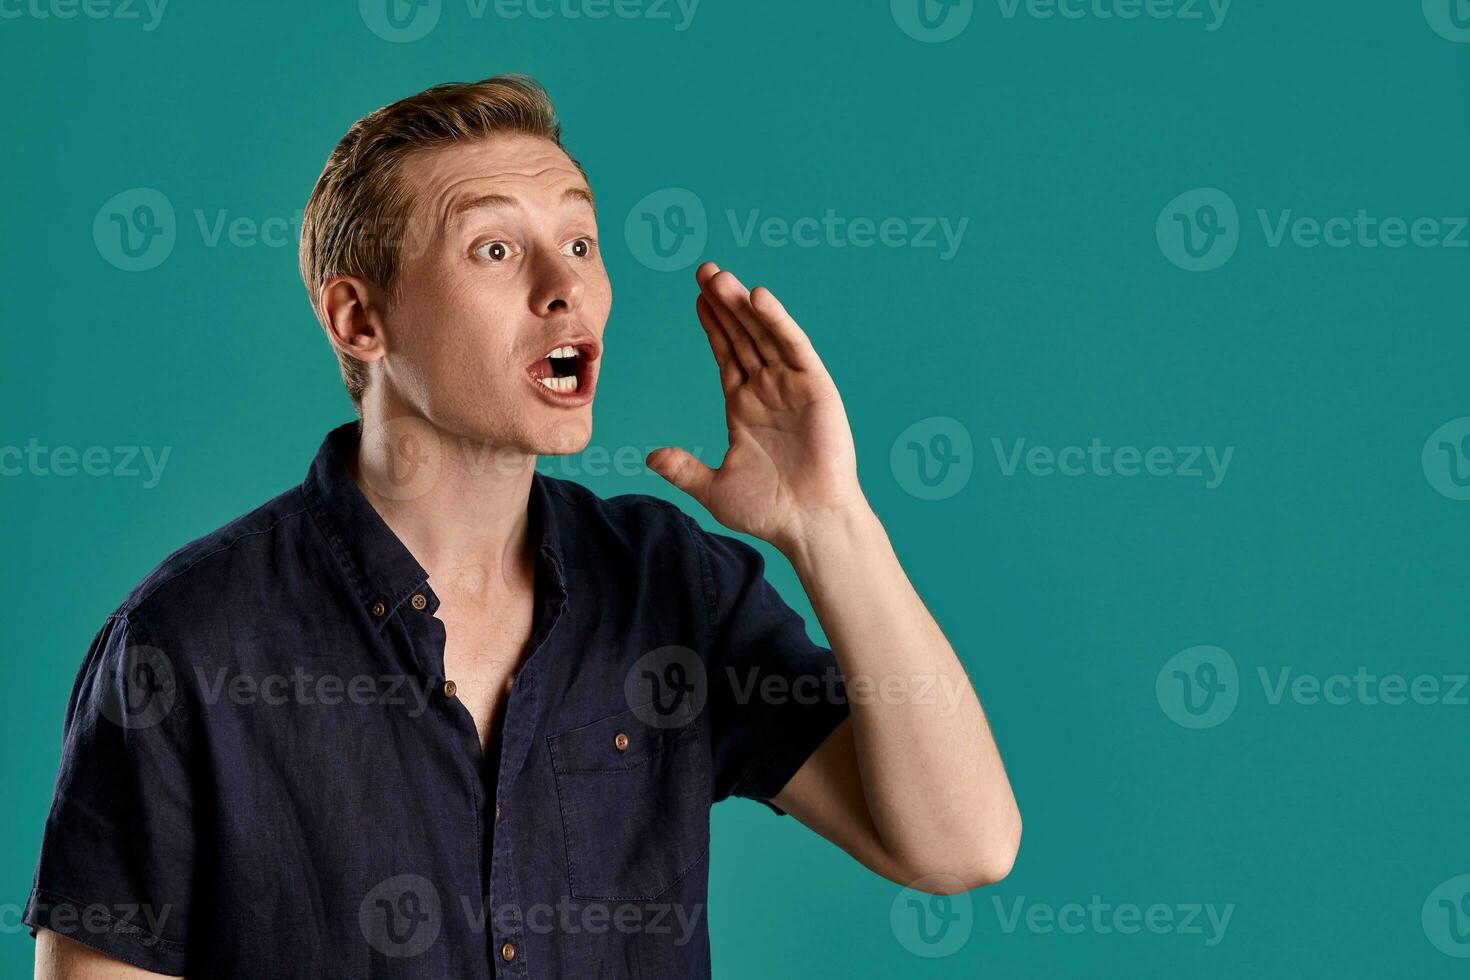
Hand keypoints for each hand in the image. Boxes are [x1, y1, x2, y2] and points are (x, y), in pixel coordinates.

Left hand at [647, 262, 868, 552]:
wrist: (809, 525)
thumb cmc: (769, 512)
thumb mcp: (714, 488)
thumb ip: (683, 469)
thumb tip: (650, 457)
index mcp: (744, 407)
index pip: (726, 355)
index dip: (712, 325)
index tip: (697, 298)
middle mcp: (768, 391)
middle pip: (742, 336)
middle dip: (724, 303)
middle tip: (704, 270)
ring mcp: (792, 387)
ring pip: (764, 334)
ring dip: (744, 304)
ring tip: (721, 275)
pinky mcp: (815, 388)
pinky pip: (794, 347)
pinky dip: (778, 321)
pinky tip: (759, 298)